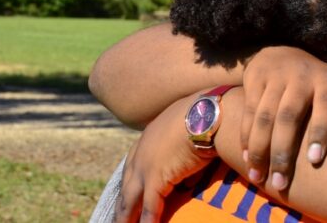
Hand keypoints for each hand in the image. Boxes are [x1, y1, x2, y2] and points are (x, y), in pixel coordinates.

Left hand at [114, 93, 216, 222]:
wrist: (207, 114)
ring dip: (127, 218)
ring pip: (130, 200)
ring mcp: (145, 166)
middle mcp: (141, 151)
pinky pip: (149, 207)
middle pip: (126, 185)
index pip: (133, 164)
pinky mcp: (156, 178)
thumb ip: (186, 141)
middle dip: (122, 205)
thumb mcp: (191, 125)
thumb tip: (195, 156)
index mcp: (149, 136)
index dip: (130, 182)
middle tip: (119, 220)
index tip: (127, 194)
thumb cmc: (206, 115)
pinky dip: (148, 222)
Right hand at [239, 47, 326, 192]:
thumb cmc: (317, 81)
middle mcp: (300, 77)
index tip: (315, 160)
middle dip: (283, 152)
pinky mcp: (254, 80)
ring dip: (260, 150)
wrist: (278, 53)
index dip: (321, 131)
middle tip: (281, 183)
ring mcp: (275, 78)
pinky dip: (245, 138)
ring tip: (259, 178)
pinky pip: (247, 113)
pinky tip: (247, 160)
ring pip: (264, 117)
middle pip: (289, 117)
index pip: (326, 106)